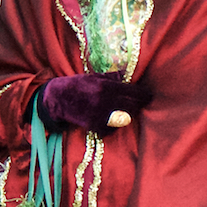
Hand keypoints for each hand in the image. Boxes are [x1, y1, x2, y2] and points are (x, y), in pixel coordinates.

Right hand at [37, 71, 151, 135]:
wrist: (57, 98)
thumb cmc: (77, 85)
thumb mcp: (94, 76)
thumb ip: (112, 78)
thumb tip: (128, 77)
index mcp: (106, 86)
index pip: (133, 92)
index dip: (144, 94)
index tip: (149, 95)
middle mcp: (104, 101)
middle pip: (132, 106)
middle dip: (139, 105)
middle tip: (142, 103)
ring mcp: (99, 115)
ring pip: (124, 119)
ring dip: (128, 115)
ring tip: (127, 111)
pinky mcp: (94, 126)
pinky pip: (112, 129)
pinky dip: (114, 126)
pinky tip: (111, 120)